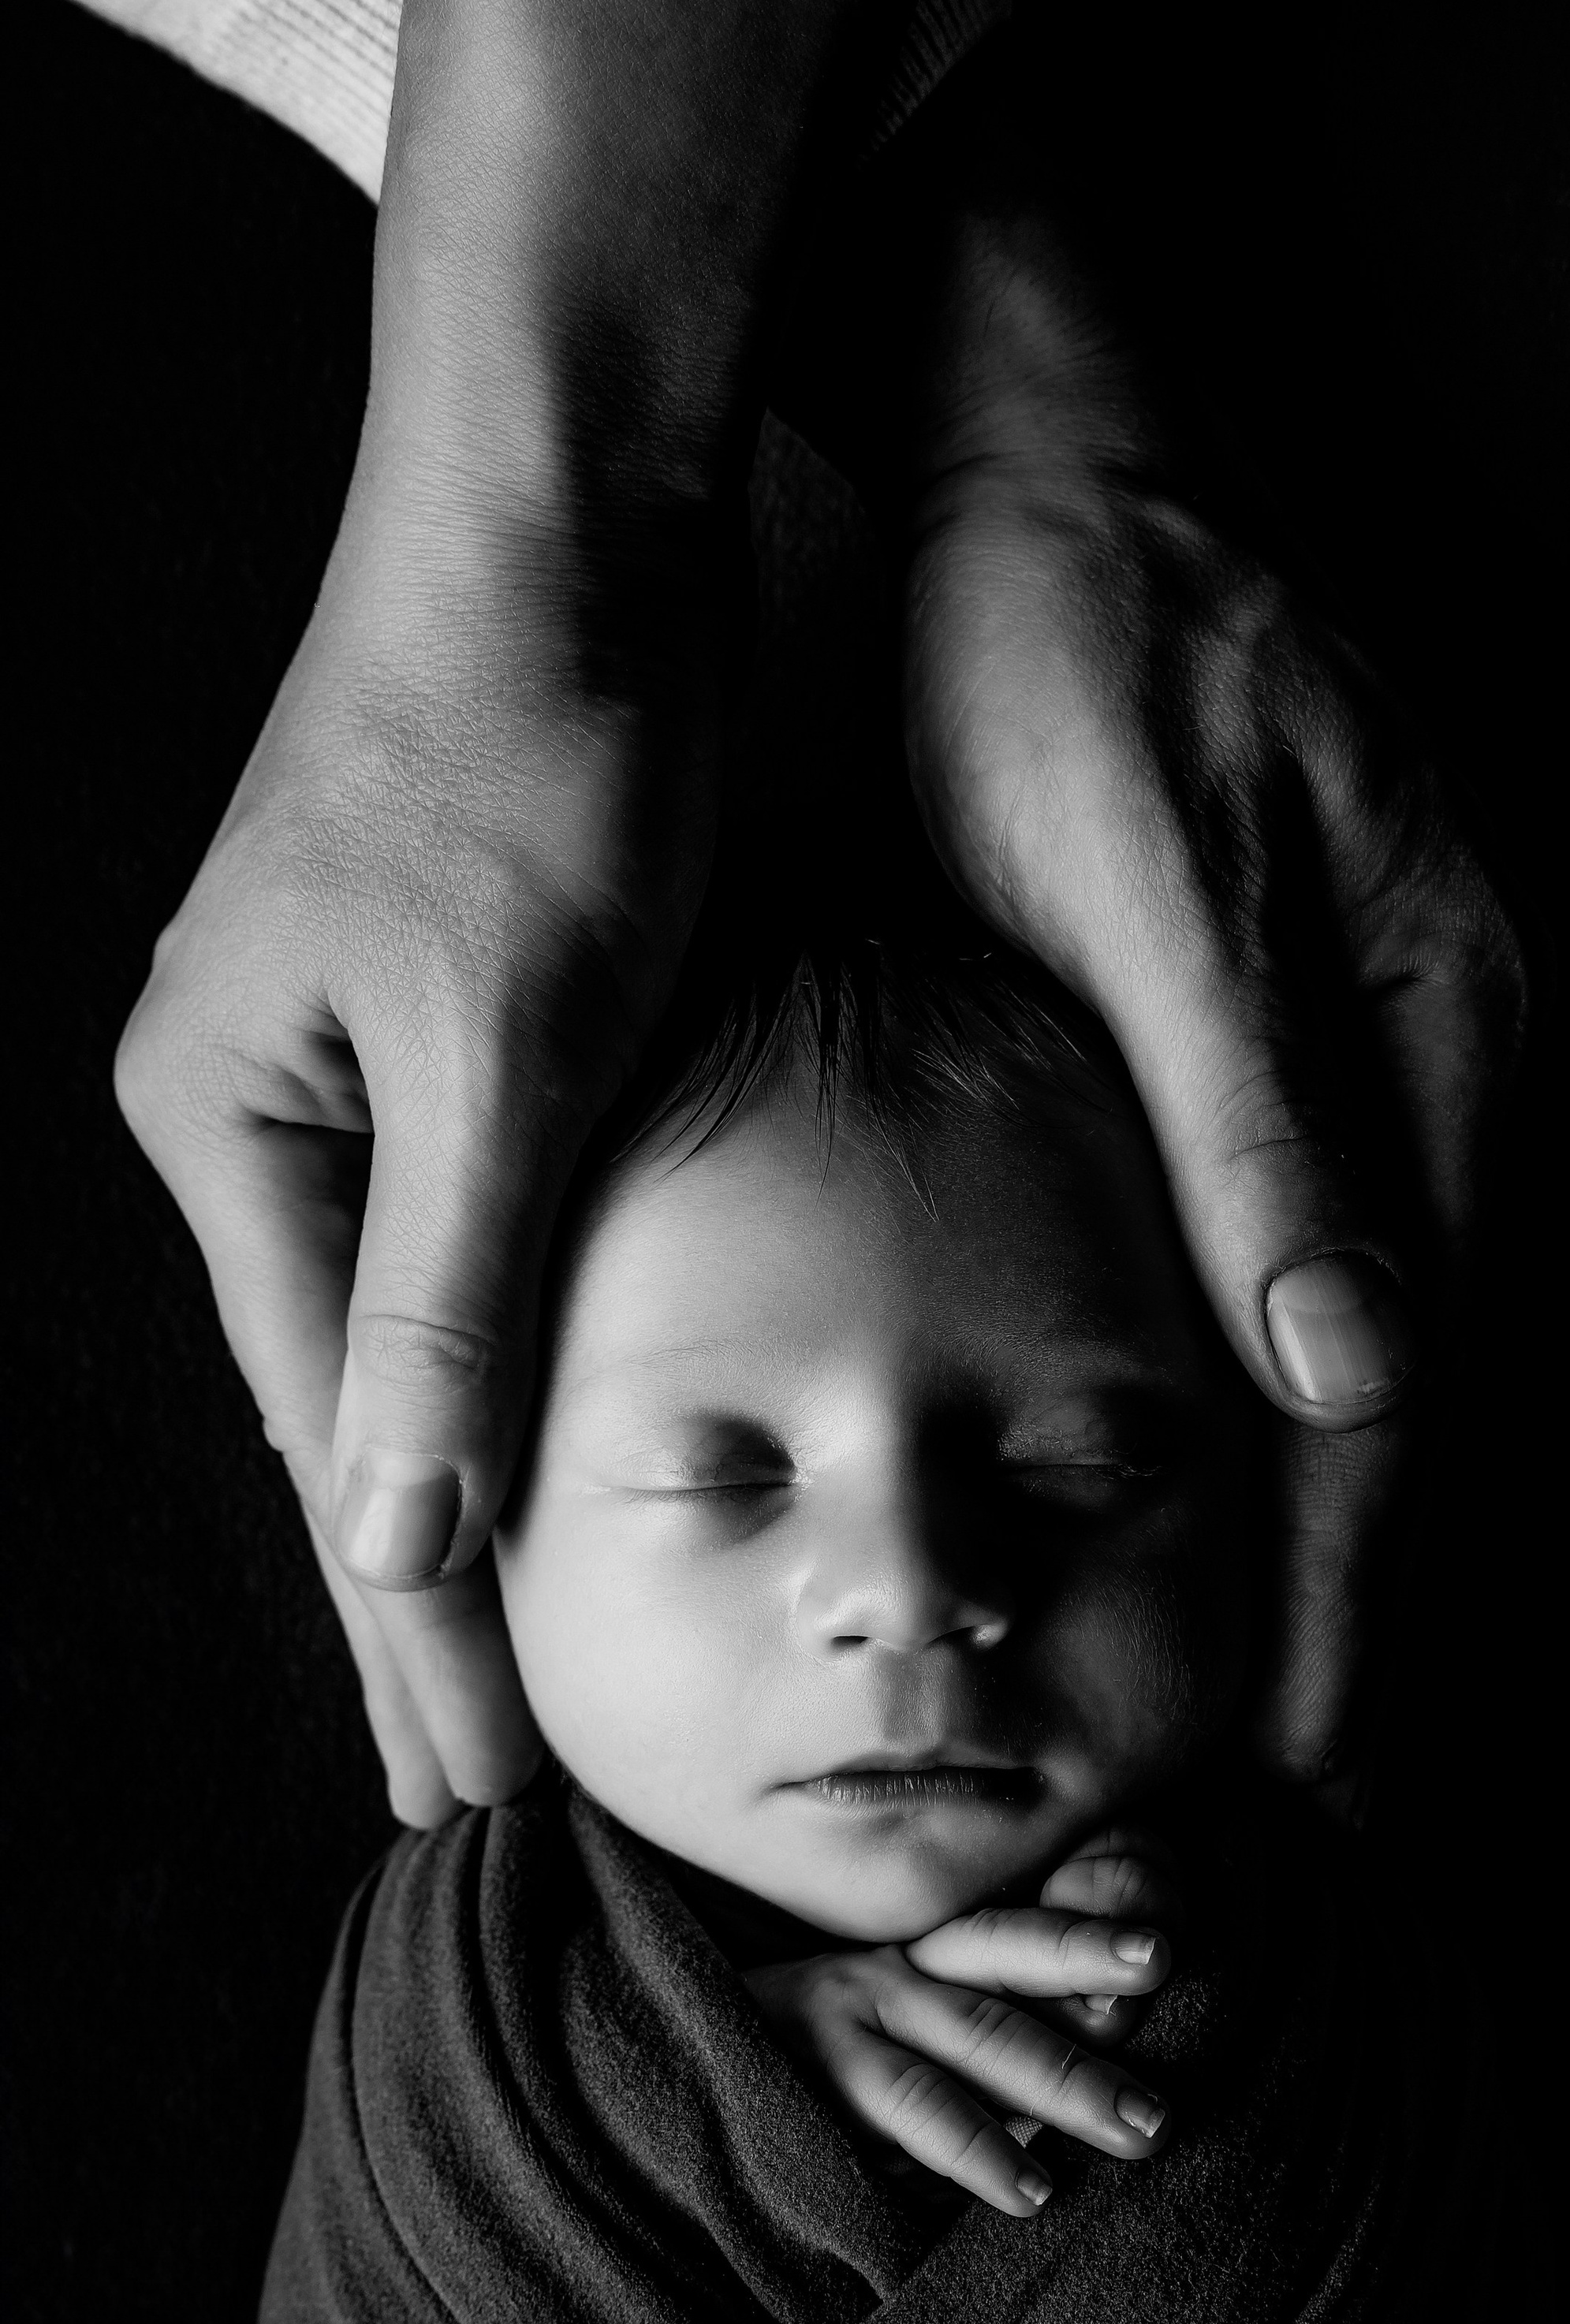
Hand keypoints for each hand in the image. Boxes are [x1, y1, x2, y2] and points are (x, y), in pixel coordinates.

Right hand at [113, 0, 944, 1823]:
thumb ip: (451, 1296)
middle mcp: (261, 1119)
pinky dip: (501, 1389)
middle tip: (470, 1809)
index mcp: (240, 1131)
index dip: (416, 1633)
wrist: (575, 514)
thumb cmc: (547, 752)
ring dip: (460, 1522)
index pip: (340, 1448)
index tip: (477, 1799)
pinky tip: (530, 1478)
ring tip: (496, 1696)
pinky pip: (460, 1265)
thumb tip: (390, 1540)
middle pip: (354, 1423)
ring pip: (407, 1356)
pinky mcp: (439, 1037)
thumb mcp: (512, 1043)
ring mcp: (343, 1076)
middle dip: (416, 1618)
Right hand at [746, 1842, 1179, 2215]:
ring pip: (973, 2037)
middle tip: (1174, 1983)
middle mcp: (892, 1969)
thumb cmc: (805, 2064)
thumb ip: (980, 2037)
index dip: (1091, 1934)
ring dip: (1063, 2083)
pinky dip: (976, 2149)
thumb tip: (1105, 2048)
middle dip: (1096, 1976)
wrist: (664, 2064)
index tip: (1169, 1952)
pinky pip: (908, 2110)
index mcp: (920, 1951)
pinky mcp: (814, 2076)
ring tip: (1141, 2132)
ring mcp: (850, 2016)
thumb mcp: (892, 2029)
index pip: (1018, 1930)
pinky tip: (1030, 2188)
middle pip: (1009, 1959)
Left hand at [891, 215, 1531, 1783]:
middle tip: (1298, 1808)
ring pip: (1389, 1341)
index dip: (1348, 1588)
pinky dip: (1296, 1402)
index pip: (1401, 1378)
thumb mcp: (1145, 887)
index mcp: (1442, 1029)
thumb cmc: (1064, 656)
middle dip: (1358, 1599)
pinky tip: (1246, 1492)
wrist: (1048, 454)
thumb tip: (1361, 1368)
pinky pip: (1343, 1259)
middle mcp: (1466, 1053)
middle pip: (1420, 1387)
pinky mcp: (1338, 1022)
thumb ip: (1256, 1127)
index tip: (1304, 1769)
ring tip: (1280, 1708)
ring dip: (1333, 1524)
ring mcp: (1417, 1039)